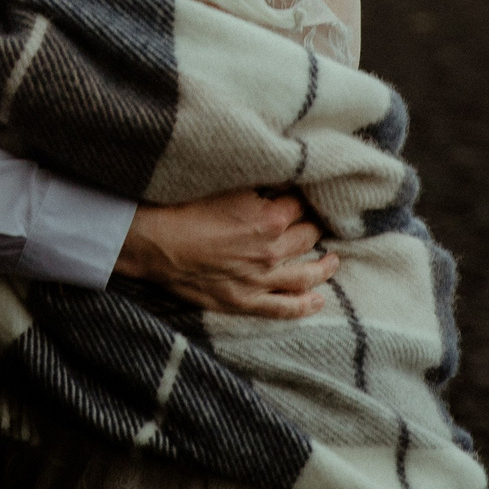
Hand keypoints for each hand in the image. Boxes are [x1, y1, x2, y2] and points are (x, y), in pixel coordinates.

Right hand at [114, 188, 339, 318]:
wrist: (154, 243)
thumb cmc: (184, 208)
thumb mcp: (224, 186)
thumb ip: (256, 187)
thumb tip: (276, 181)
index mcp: (268, 218)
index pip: (300, 206)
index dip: (302, 198)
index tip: (306, 195)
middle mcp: (271, 251)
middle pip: (307, 237)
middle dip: (315, 227)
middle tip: (319, 222)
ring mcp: (260, 280)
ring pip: (306, 275)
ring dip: (324, 267)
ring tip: (334, 261)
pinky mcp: (245, 301)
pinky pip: (284, 308)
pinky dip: (305, 305)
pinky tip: (318, 299)